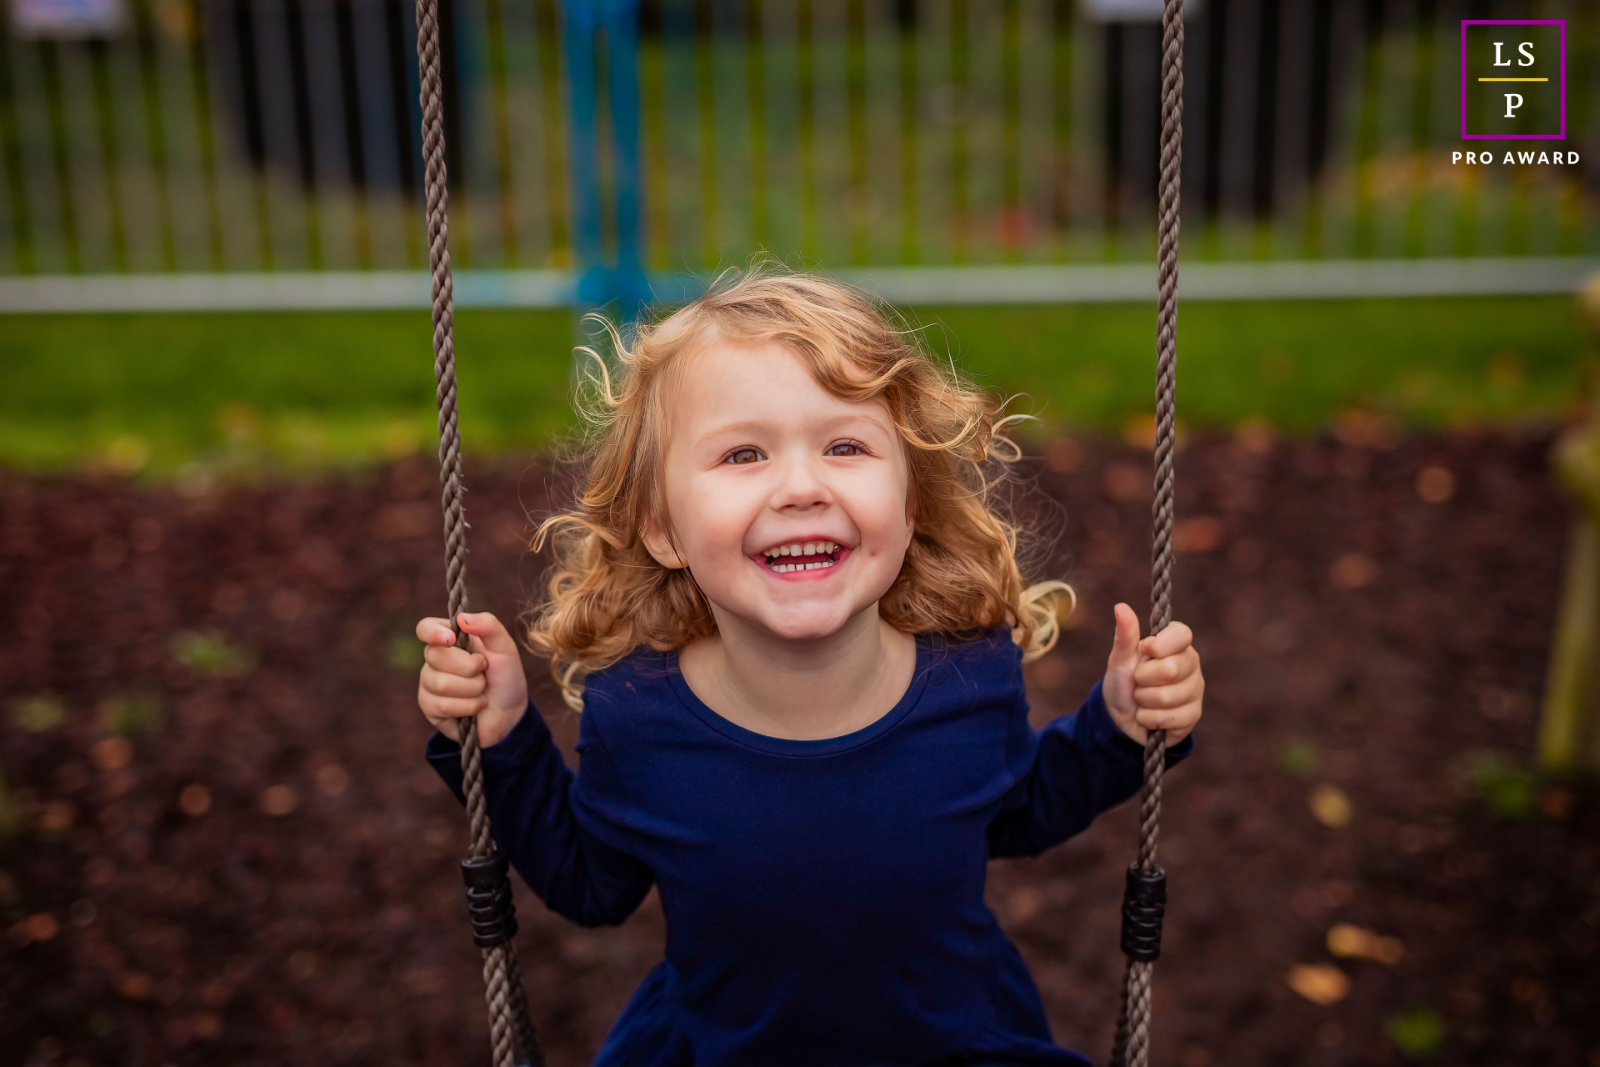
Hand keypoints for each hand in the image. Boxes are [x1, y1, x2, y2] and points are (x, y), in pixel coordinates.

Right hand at [416, 612, 528, 746]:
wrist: (510, 712)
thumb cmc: (505, 675)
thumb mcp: (504, 647)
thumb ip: (488, 626)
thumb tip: (462, 618)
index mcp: (449, 638)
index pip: (425, 628)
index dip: (432, 632)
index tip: (450, 639)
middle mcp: (434, 659)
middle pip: (435, 656)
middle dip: (470, 667)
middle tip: (484, 671)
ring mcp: (429, 683)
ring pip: (441, 684)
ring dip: (473, 689)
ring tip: (482, 691)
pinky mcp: (430, 707)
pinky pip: (442, 706)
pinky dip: (468, 707)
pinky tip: (476, 707)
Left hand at [1101, 603, 1202, 746]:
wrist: (1121, 718)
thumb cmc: (1123, 682)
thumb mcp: (1120, 659)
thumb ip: (1125, 635)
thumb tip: (1120, 606)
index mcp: (1176, 644)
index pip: (1182, 634)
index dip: (1159, 645)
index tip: (1143, 651)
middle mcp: (1191, 664)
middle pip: (1170, 669)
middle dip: (1142, 679)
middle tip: (1138, 680)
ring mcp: (1195, 690)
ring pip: (1166, 697)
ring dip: (1143, 701)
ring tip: (1142, 699)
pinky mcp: (1193, 715)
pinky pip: (1169, 718)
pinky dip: (1149, 719)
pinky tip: (1149, 715)